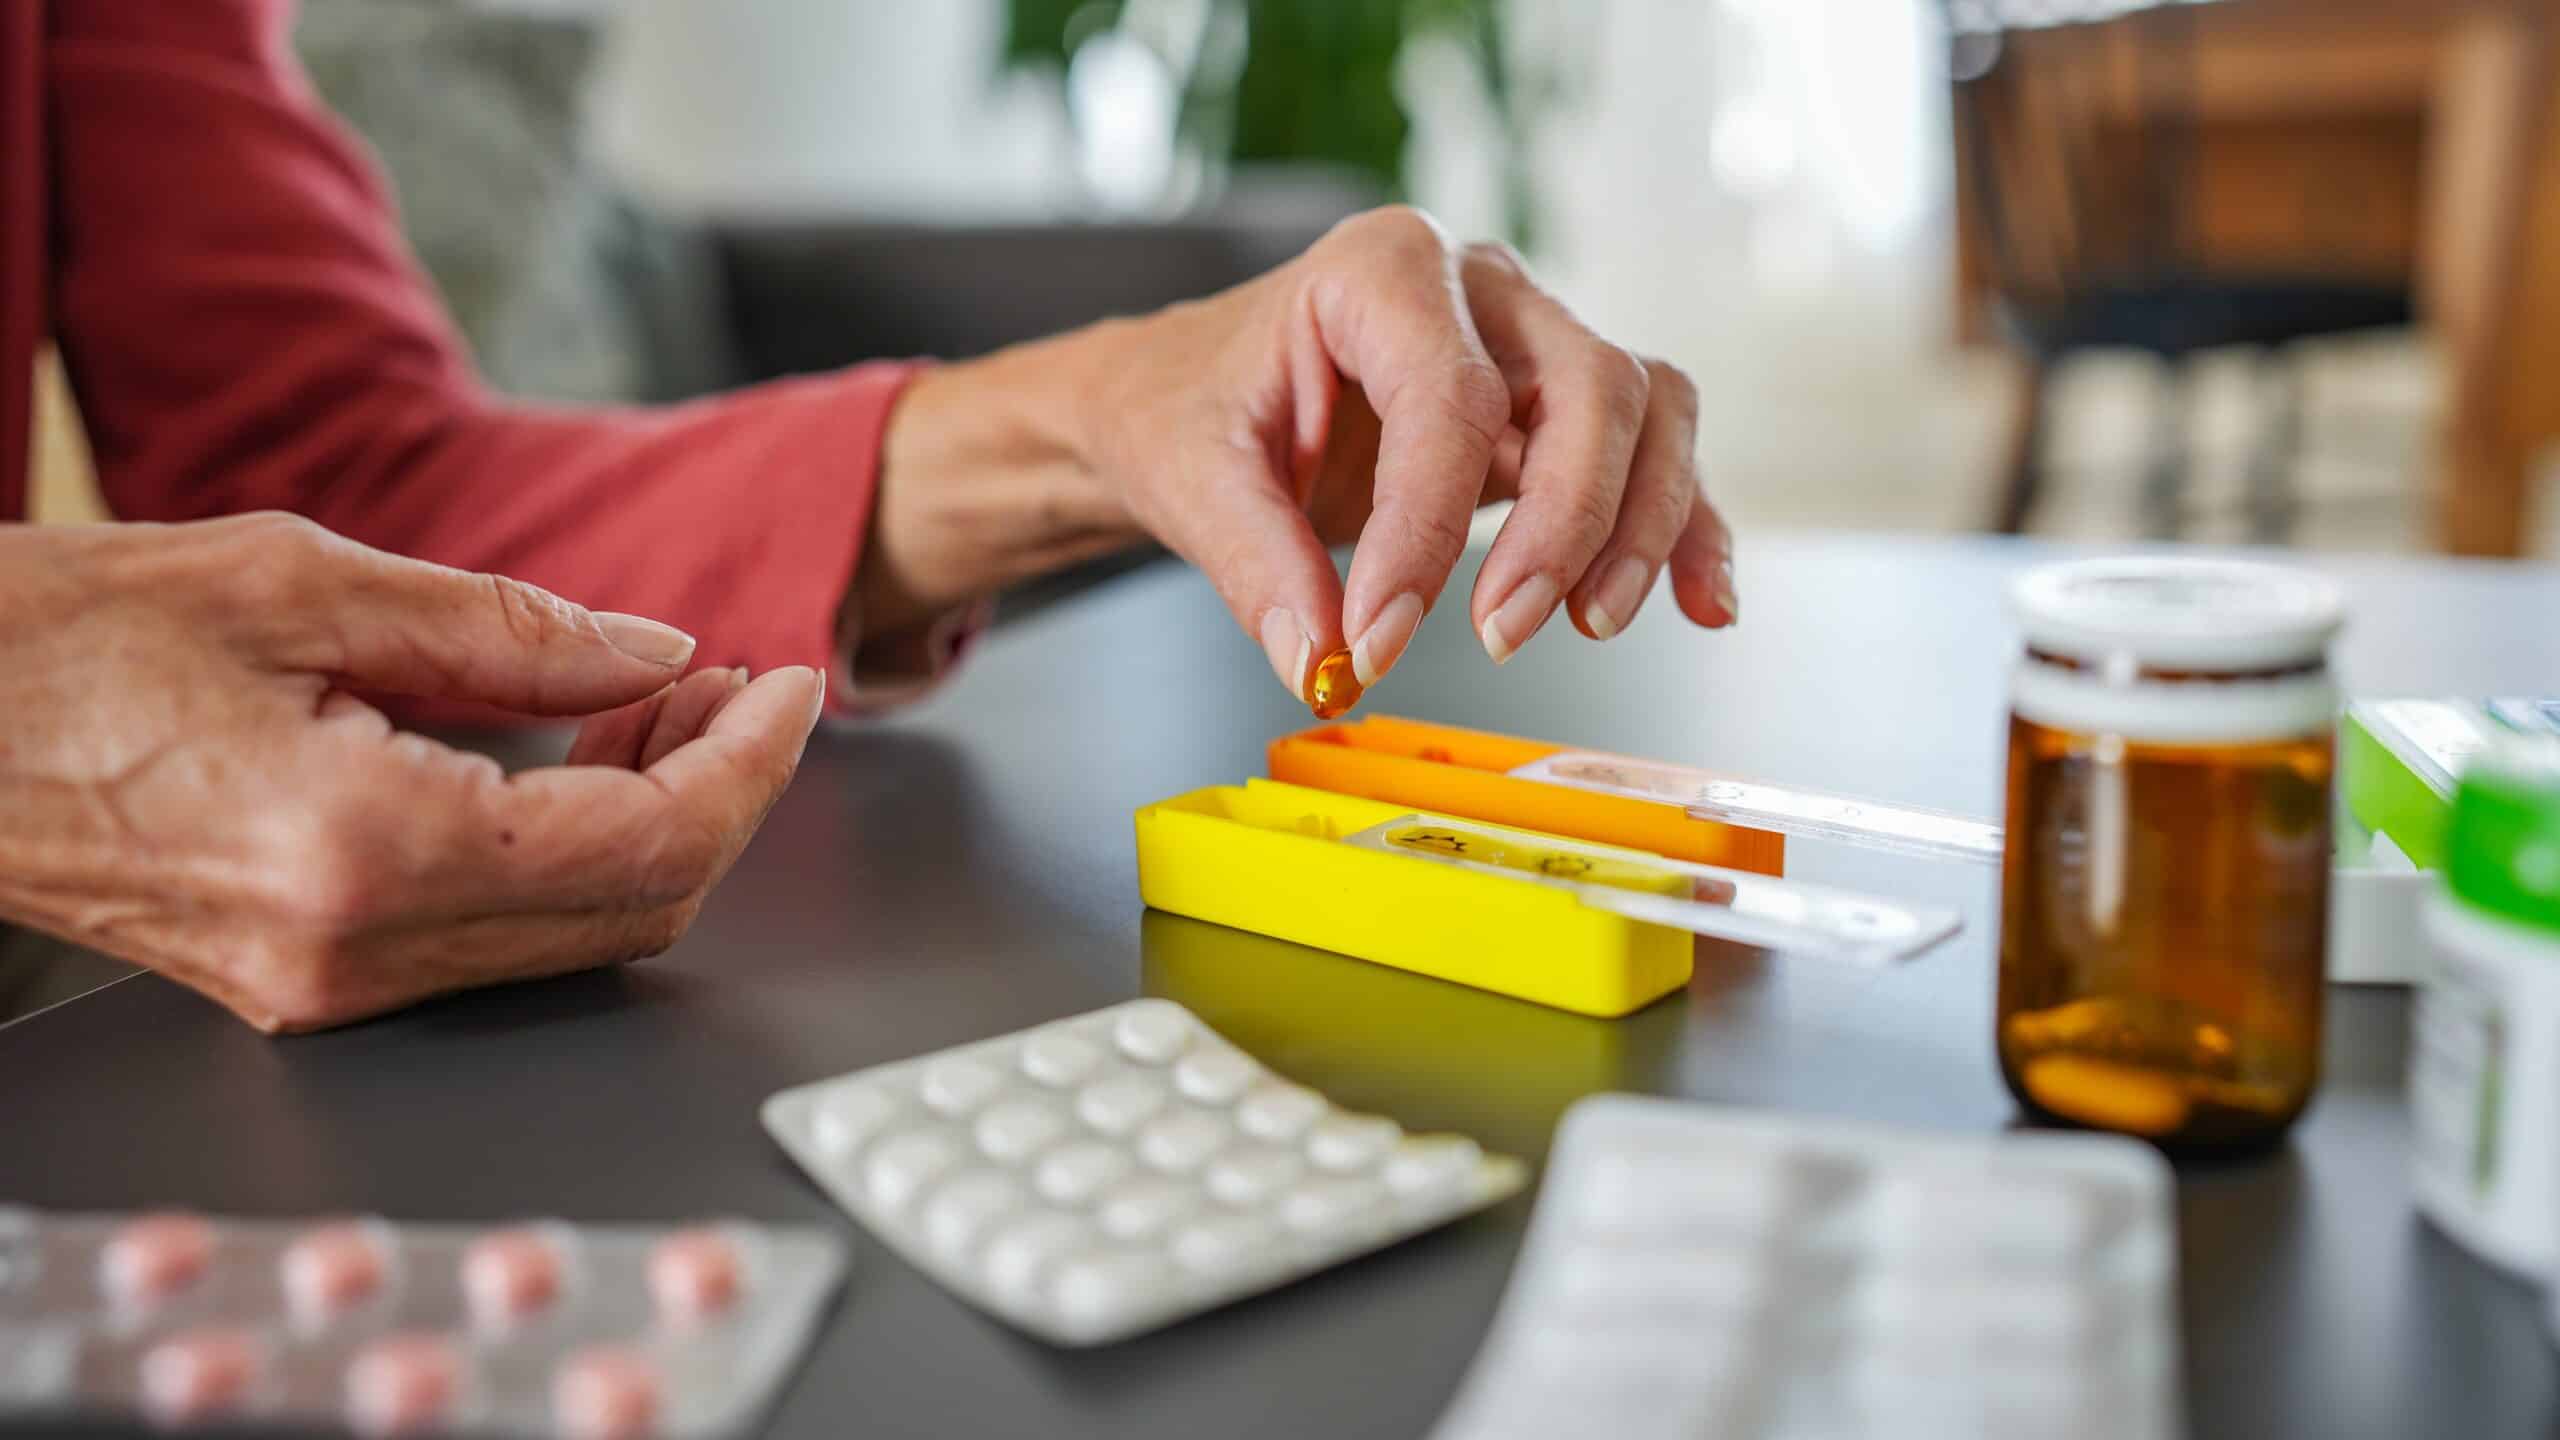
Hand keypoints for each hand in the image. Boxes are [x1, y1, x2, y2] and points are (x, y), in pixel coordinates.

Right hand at [0, 514, 823, 1032]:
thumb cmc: (58, 641)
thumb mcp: (304, 582)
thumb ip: (510, 628)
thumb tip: (653, 654)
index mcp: (361, 850)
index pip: (648, 845)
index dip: (750, 766)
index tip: (788, 688)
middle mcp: (353, 951)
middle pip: (635, 909)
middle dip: (718, 792)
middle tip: (735, 684)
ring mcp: (328, 986)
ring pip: (575, 932)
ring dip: (651, 819)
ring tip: (660, 701)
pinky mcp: (309, 979)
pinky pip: (496, 931)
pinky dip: (569, 848)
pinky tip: (574, 757)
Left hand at [864, 205, 1733, 700]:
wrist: (1188, 395)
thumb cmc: (1190, 410)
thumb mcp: (1192, 481)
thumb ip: (1257, 569)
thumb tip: (1325, 664)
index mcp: (1381, 268)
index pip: (1447, 399)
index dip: (1427, 530)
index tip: (1381, 637)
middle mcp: (1480, 285)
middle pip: (1590, 385)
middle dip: (1567, 523)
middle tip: (1500, 635)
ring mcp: (1530, 339)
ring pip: (1647, 410)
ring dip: (1643, 525)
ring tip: (1590, 624)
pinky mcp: (1554, 408)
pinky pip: (1656, 451)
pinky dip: (1688, 529)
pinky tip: (1705, 605)